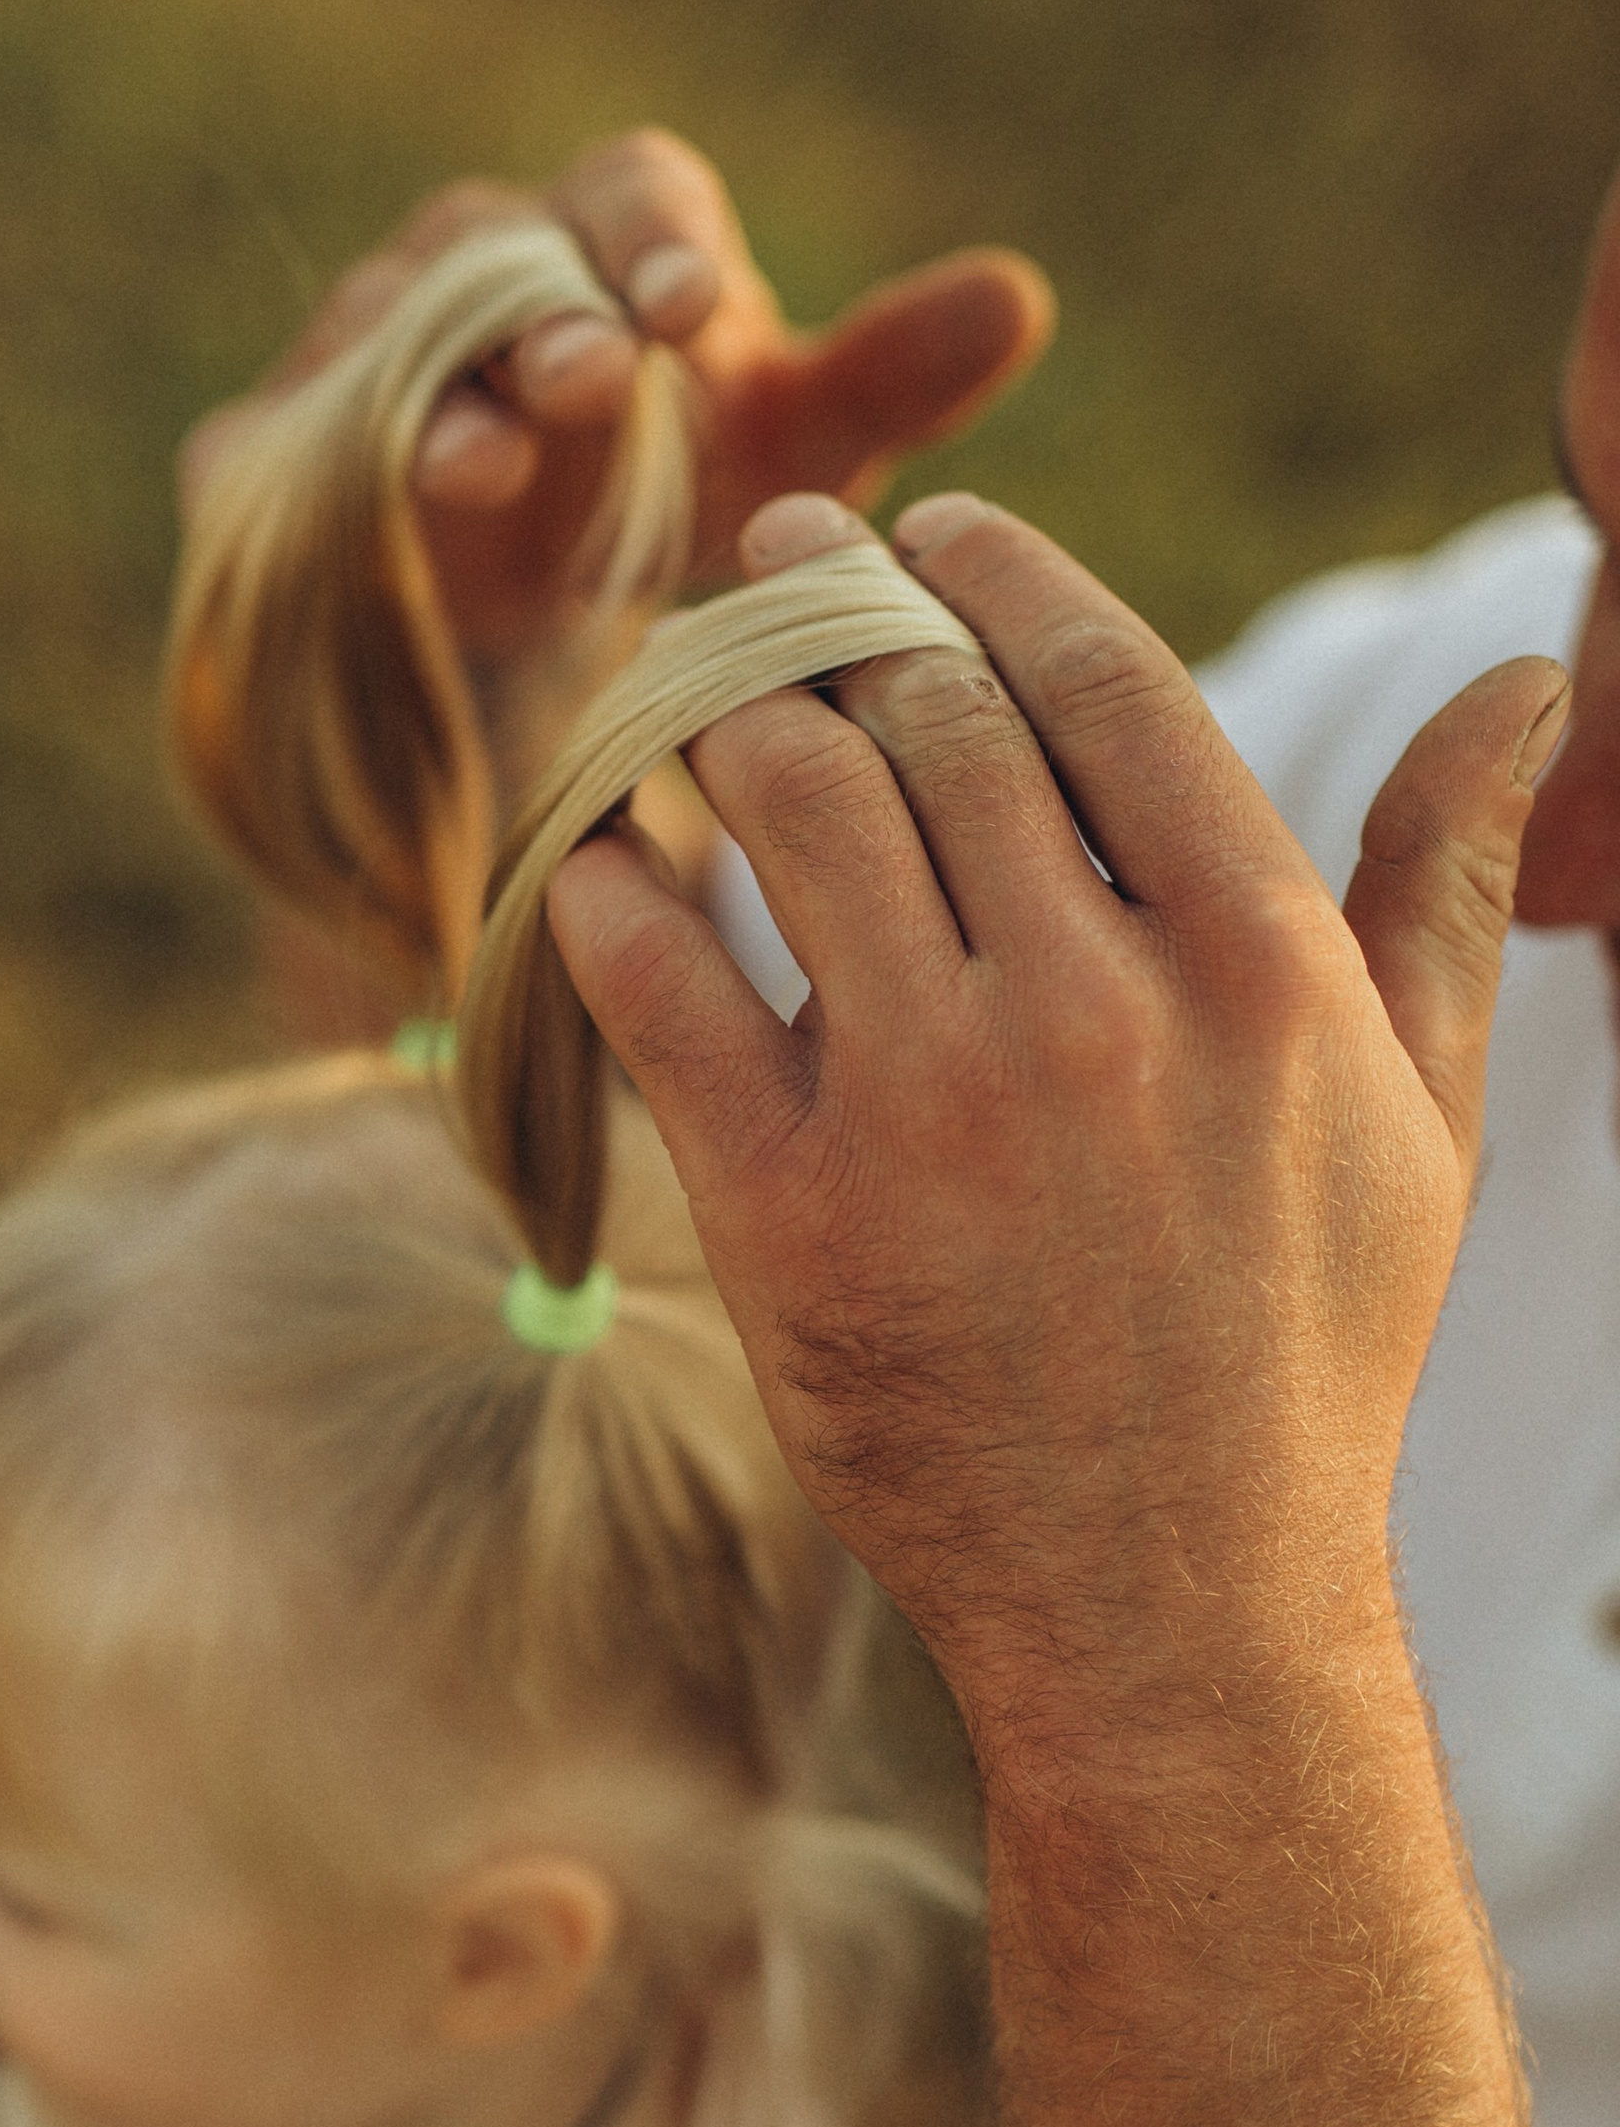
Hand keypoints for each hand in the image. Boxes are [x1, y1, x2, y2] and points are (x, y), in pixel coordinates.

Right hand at [179, 131, 1055, 663]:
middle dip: (541, 313)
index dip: (651, 241)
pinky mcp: (259, 472)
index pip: (625, 195)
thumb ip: (891, 377)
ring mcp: (350, 367)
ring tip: (483, 468)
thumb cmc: (680, 528)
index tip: (694, 312)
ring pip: (379, 351)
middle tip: (597, 375)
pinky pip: (279, 460)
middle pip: (492, 254)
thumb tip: (1021, 293)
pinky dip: (324, 488)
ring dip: (435, 404)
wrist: (529, 677)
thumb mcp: (795, 470)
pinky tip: (369, 532)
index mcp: (603, 247)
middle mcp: (468, 279)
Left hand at [545, 488, 1569, 1760]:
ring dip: (714, 704)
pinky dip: (613, 891)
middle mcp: (1090, 1008)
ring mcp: (928, 1109)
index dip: (1002, 572)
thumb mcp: (1418, 1114)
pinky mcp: (787, 1212)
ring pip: (787, 806)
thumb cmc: (1302, 1351)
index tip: (934, 530)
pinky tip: (600, 855)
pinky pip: (661, 990)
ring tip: (685, 676)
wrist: (1169, 1596)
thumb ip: (1441, 880)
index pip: (1105, 680)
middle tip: (776, 557)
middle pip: (928, 714)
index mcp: (1254, 963)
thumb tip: (1525, 678)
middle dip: (832, 598)